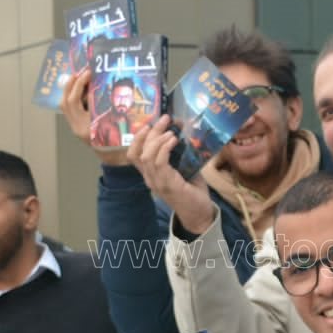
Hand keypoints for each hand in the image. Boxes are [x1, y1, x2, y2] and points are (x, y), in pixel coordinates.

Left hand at [60, 67, 129, 164]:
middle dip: (71, 85)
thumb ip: (112, 108)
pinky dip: (72, 96)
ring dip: (69, 90)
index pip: (75, 103)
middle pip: (66, 103)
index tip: (88, 74)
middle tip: (80, 72)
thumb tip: (108, 86)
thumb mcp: (118, 122)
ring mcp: (75, 127)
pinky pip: (68, 109)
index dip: (80, 86)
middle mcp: (77, 128)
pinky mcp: (76, 126)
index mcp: (87, 128)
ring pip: (64, 105)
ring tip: (78, 77)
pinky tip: (80, 89)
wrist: (115, 156)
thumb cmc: (120, 142)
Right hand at [129, 115, 217, 235]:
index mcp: (150, 174)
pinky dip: (165, 148)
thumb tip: (183, 131)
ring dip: (158, 140)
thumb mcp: (184, 168)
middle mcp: (149, 178)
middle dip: (151, 131)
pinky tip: (174, 141)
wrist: (200, 213)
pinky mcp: (167, 185)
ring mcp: (157, 182)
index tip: (149, 124)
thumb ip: (179, 153)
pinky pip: (159, 163)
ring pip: (147, 156)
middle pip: (140, 151)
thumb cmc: (192, 190)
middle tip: (165, 119)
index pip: (133, 154)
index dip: (137, 138)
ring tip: (171, 132)